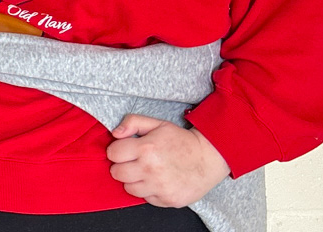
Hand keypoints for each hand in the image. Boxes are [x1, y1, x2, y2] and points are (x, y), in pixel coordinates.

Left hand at [107, 115, 228, 207]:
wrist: (209, 158)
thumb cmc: (182, 141)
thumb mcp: (158, 124)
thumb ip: (133, 122)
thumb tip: (115, 133)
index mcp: (146, 149)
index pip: (112, 153)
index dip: (117, 150)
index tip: (125, 150)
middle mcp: (151, 170)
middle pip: (116, 173)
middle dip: (122, 166)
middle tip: (134, 161)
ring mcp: (160, 187)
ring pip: (129, 188)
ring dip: (134, 180)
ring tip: (146, 172)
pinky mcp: (168, 200)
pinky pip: (146, 198)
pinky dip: (149, 191)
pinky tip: (158, 181)